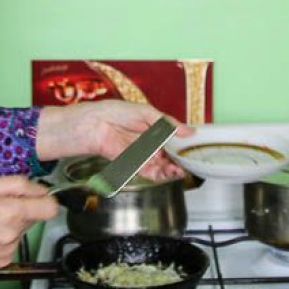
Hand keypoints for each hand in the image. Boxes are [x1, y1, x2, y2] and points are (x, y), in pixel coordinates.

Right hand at [0, 175, 57, 288]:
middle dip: (23, 207)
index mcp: (11, 212)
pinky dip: (4, 236)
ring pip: (23, 229)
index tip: (36, 195)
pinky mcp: (3, 260)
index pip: (50, 207)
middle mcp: (13, 233)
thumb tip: (38, 187)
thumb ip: (16, 184)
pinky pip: (13, 242)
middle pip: (35, 216)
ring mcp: (9, 249)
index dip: (45, 198)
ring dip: (12, 222)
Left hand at [37, 101, 192, 180]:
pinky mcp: (133, 165)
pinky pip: (150, 172)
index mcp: (153, 128)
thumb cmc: (115, 113)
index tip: (196, 150)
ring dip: (172, 170)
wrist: (92, 126)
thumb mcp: (147, 113)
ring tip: (181, 170)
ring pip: (162, 165)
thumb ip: (168, 124)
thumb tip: (189, 130)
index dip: (184, 145)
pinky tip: (169, 174)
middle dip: (180, 160)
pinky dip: (160, 175)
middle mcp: (149, 142)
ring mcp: (141, 154)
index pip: (174, 139)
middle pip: (170, 155)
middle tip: (191, 163)